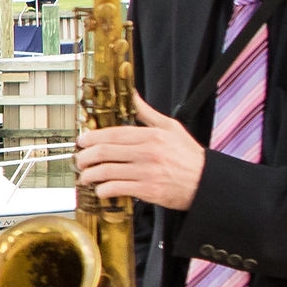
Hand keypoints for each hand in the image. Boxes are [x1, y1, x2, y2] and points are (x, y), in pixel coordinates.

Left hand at [75, 104, 207, 209]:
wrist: (206, 182)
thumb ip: (147, 113)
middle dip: (85, 157)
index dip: (91, 137)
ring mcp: (146, 172)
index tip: (82, 141)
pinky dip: (104, 190)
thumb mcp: (171, 128)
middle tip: (79, 160)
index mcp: (151, 136)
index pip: (113, 134)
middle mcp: (147, 152)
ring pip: (106, 171)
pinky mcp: (148, 190)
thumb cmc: (189, 156)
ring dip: (90, 175)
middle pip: (104, 152)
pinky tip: (101, 190)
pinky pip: (117, 189)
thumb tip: (133, 95)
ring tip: (86, 176)